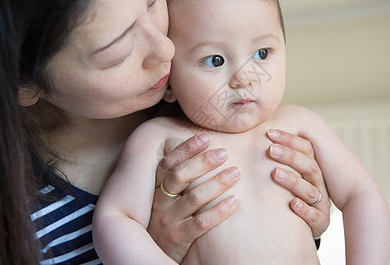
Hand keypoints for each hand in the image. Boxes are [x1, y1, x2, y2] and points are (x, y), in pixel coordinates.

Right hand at [148, 134, 240, 262]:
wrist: (152, 256)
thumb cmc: (167, 220)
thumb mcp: (165, 200)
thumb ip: (177, 179)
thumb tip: (194, 149)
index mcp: (156, 190)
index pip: (168, 164)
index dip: (186, 148)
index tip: (206, 137)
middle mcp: (160, 203)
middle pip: (181, 176)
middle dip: (204, 162)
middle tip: (224, 152)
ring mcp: (168, 221)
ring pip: (195, 197)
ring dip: (218, 182)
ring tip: (236, 172)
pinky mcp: (179, 239)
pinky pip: (202, 223)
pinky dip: (220, 211)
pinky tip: (235, 201)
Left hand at [267, 129, 330, 238]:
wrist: (311, 225)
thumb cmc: (292, 194)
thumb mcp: (291, 173)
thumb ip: (279, 156)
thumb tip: (259, 130)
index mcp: (312, 169)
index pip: (306, 149)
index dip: (289, 140)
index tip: (269, 133)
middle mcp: (318, 184)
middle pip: (309, 166)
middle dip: (290, 156)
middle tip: (270, 149)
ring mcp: (320, 203)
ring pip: (309, 190)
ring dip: (292, 181)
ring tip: (275, 173)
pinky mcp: (320, 222)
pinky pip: (314, 216)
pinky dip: (303, 209)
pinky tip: (292, 203)